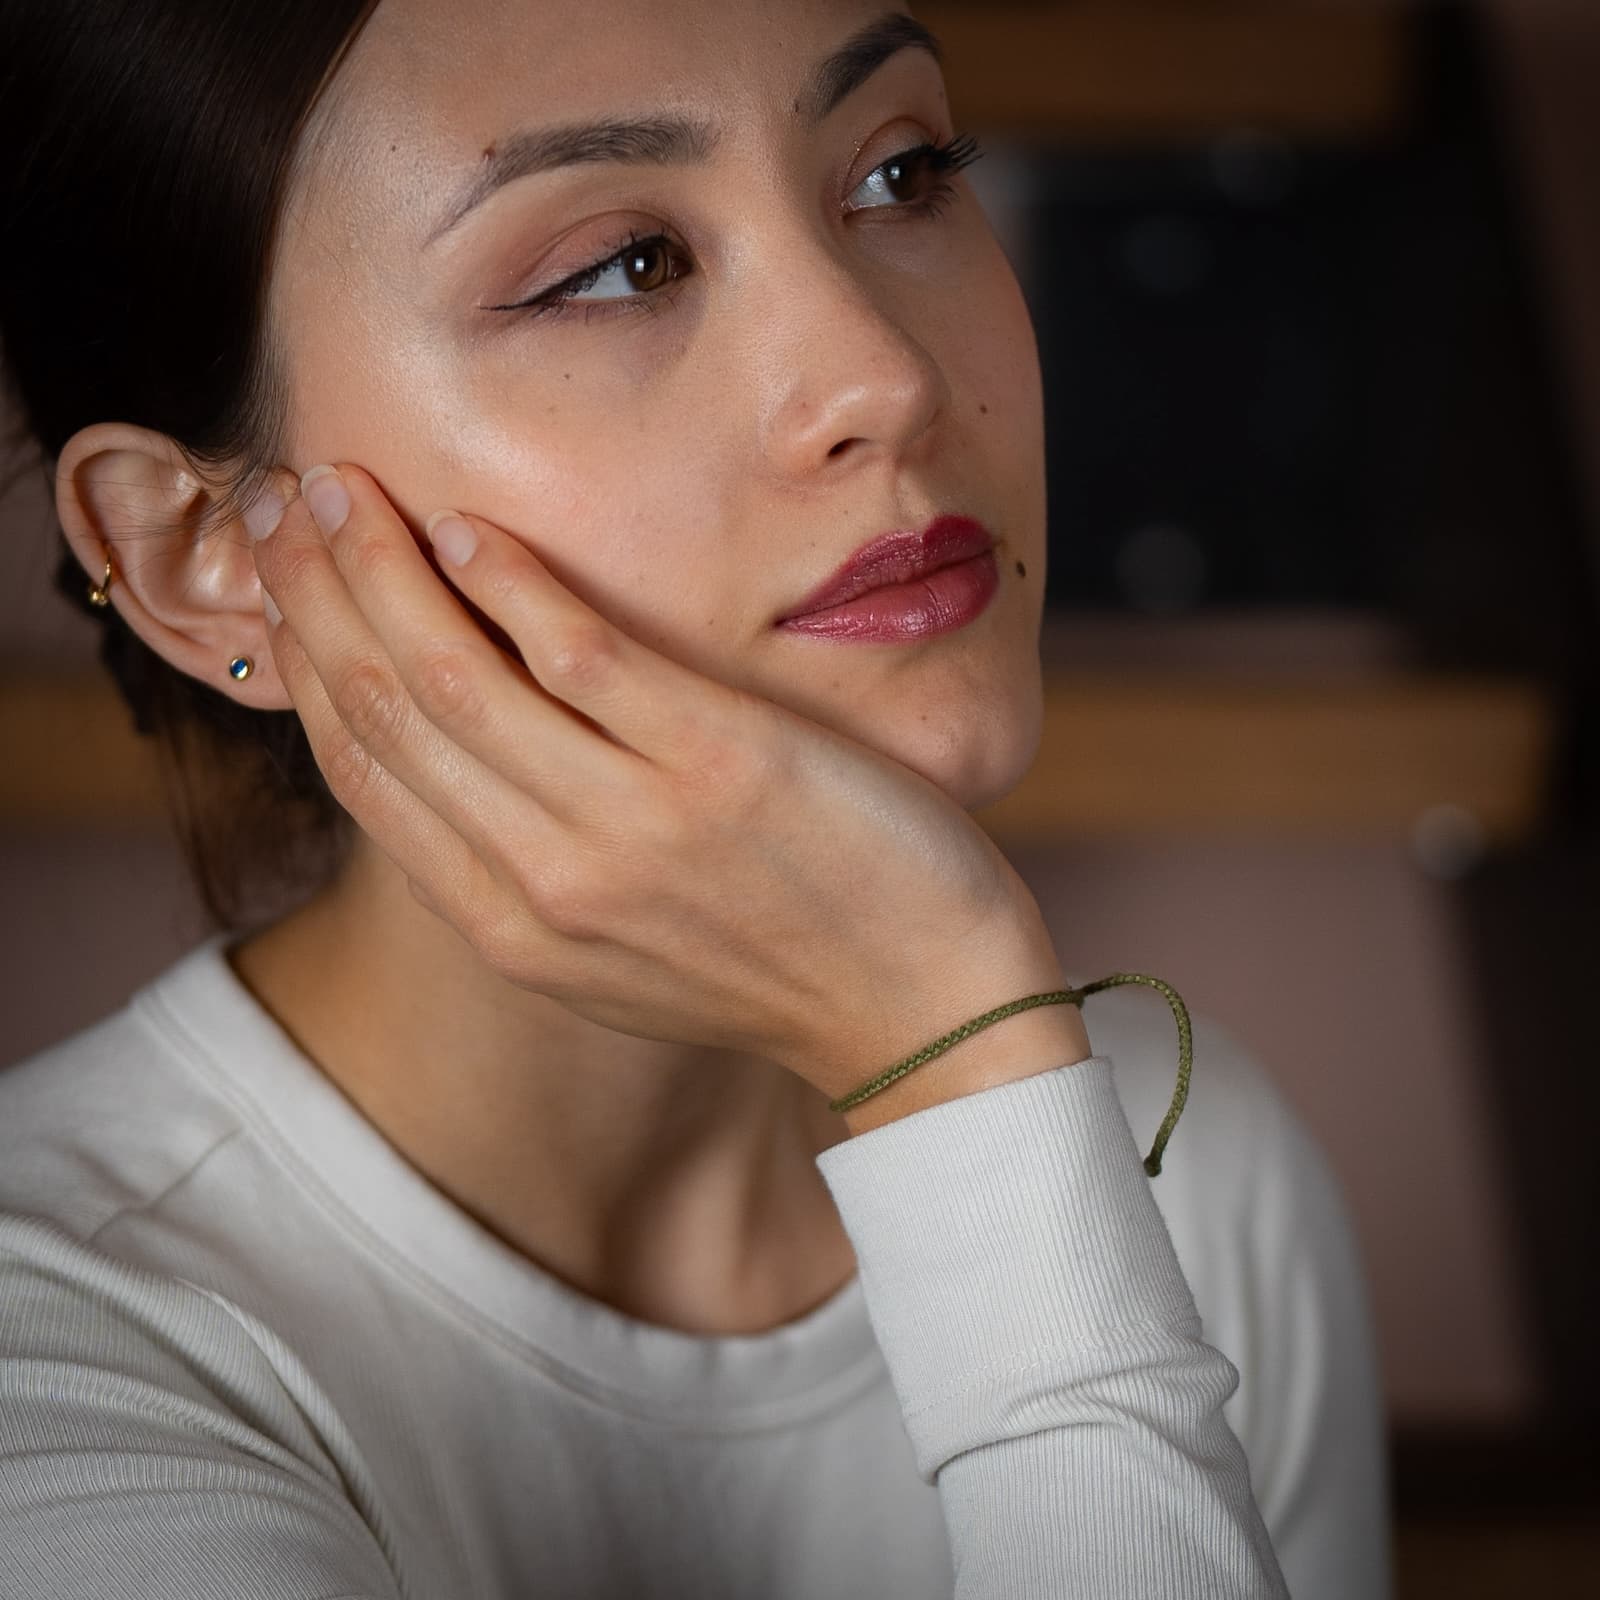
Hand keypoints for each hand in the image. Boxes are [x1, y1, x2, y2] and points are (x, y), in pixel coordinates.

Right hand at [251, 465, 1068, 1103]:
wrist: (923, 1008)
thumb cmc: (779, 962)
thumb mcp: (617, 954)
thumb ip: (530, 872)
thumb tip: (463, 768)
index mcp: (511, 929)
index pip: (366, 775)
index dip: (308, 666)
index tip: (285, 585)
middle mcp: (546, 881)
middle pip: (388, 708)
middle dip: (317, 591)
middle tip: (283, 499)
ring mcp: (628, 825)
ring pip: (454, 673)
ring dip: (382, 565)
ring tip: (344, 485)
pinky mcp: (716, 765)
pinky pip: (576, 652)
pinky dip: (508, 581)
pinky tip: (466, 526)